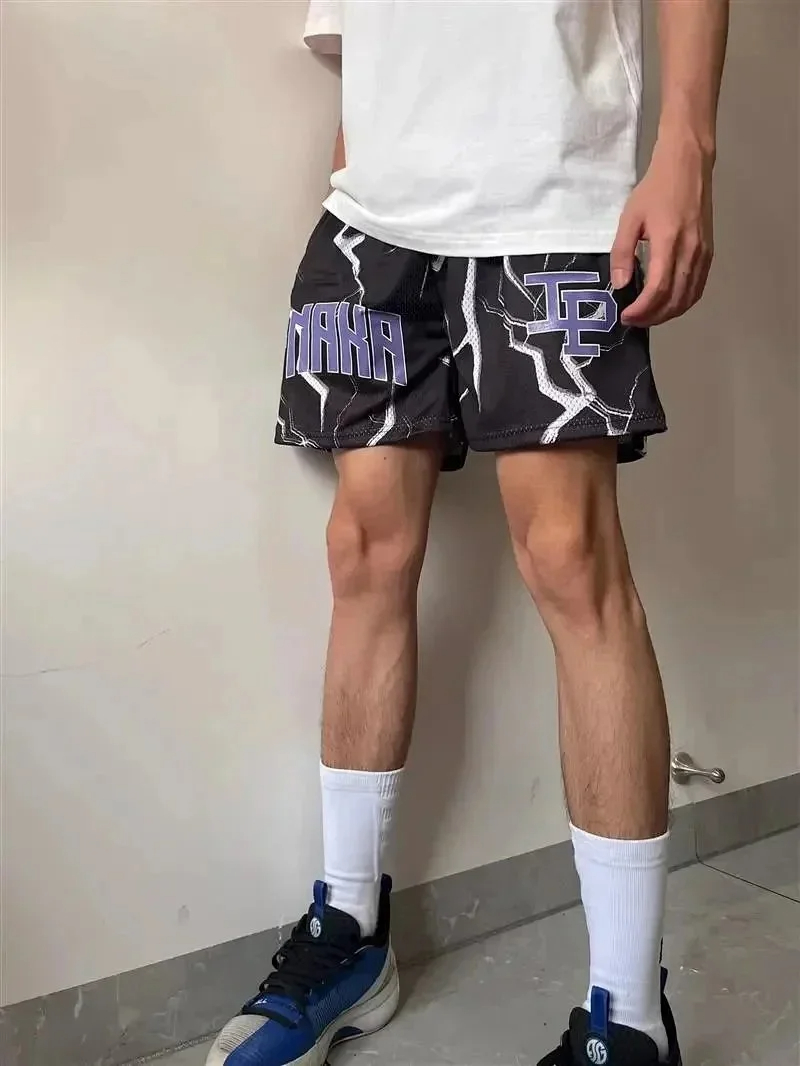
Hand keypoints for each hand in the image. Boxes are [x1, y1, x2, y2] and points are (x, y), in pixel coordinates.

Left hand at [611, 138, 714, 326]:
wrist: (688, 165)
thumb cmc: (656, 189)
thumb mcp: (630, 218)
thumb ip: (622, 252)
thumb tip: (620, 284)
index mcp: (669, 242)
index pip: (658, 289)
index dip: (642, 310)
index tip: (625, 316)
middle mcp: (691, 252)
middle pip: (675, 300)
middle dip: (652, 317)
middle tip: (633, 321)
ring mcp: (703, 254)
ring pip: (689, 298)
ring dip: (668, 314)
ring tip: (647, 316)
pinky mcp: (709, 253)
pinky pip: (697, 288)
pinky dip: (683, 302)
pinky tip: (667, 303)